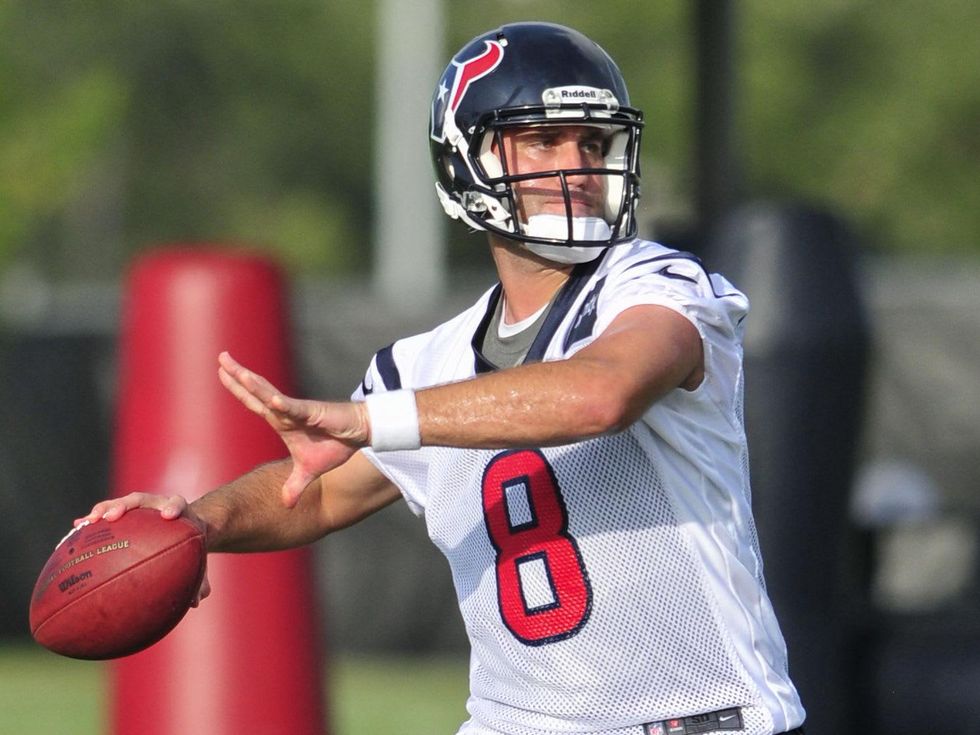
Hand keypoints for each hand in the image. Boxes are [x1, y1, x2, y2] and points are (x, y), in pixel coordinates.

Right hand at [74, 492, 211, 605]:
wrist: (183, 526)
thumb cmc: (191, 547)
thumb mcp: (197, 561)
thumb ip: (199, 580)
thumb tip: (195, 602)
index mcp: (179, 511)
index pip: (177, 503)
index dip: (173, 507)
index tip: (168, 515)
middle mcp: (157, 504)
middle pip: (141, 499)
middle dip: (126, 505)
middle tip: (114, 516)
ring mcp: (140, 507)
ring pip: (120, 504)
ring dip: (104, 510)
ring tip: (89, 522)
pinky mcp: (126, 512)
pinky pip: (107, 514)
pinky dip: (94, 520)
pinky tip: (76, 528)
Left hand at [217, 351, 369, 507]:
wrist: (359, 435)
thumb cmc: (335, 445)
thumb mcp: (309, 471)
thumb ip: (295, 485)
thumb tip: (286, 505)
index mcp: (281, 421)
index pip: (253, 402)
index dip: (237, 389)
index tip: (221, 372)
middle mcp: (285, 412)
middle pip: (256, 391)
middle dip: (238, 375)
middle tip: (221, 357)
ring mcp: (298, 411)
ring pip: (271, 395)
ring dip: (254, 384)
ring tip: (237, 371)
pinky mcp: (314, 413)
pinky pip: (295, 409)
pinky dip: (283, 405)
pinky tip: (270, 399)